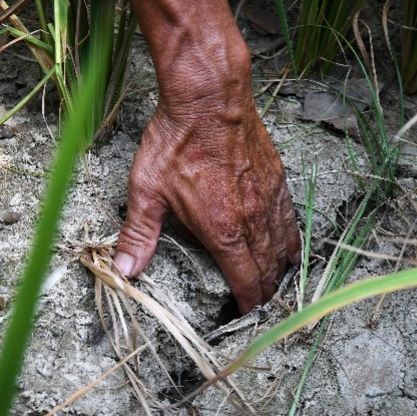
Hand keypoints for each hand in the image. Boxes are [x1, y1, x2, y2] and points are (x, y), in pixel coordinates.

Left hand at [113, 98, 299, 313]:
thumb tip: (126, 269)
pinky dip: (291, 241)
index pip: (245, 281)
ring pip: (284, 248)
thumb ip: (139, 234)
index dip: (247, 305)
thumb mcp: (147, 190)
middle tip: (258, 307)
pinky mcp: (277, 180)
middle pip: (268, 270)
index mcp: (223, 230)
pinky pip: (291, 221)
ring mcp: (269, 200)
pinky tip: (288, 247)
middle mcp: (253, 220)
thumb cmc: (177, 141)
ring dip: (280, 271)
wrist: (210, 99)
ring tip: (275, 285)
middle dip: (265, 294)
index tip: (242, 316)